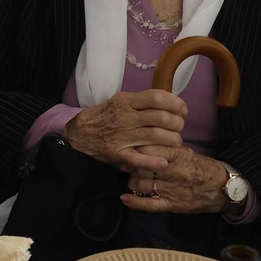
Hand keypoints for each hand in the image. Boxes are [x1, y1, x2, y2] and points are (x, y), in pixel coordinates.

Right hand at [64, 90, 187, 171]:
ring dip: (172, 139)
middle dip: (177, 122)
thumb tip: (168, 101)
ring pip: (155, 136)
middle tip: (180, 126)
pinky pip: (137, 158)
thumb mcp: (118, 101)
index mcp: (125, 102)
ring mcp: (121, 136)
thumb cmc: (103, 115)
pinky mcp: (117, 153)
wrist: (78, 132)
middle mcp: (124, 118)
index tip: (182, 109)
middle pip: (160, 118)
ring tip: (176, 140)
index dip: (175, 103)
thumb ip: (140, 101)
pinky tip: (164, 162)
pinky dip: (152, 161)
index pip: (156, 98)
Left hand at [120, 145, 228, 214]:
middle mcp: (176, 173)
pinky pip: (149, 205)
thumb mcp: (186, 152)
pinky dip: (134, 202)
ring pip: (142, 185)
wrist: (223, 189)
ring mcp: (173, 190)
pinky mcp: (173, 205)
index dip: (135, 152)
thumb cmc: (201, 168)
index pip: (149, 151)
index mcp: (180, 156)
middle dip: (132, 167)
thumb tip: (140, 147)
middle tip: (128, 166)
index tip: (129, 151)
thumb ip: (166, 149)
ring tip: (133, 180)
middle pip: (142, 168)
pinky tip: (124, 198)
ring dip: (132, 182)